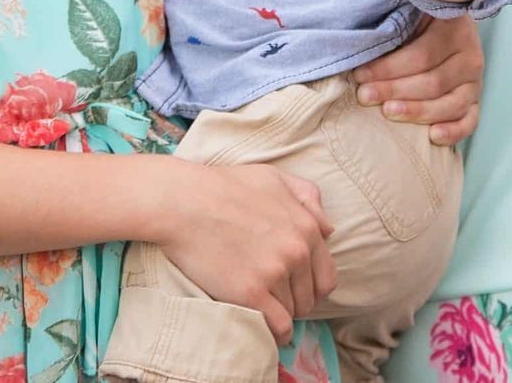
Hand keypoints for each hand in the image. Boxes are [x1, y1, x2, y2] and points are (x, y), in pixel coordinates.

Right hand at [156, 162, 336, 344]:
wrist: (182, 202)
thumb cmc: (224, 186)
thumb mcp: (273, 178)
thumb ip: (307, 197)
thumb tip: (329, 229)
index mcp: (306, 226)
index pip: (326, 275)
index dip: (311, 286)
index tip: (295, 289)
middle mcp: (297, 251)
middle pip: (309, 297)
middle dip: (295, 301)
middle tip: (275, 300)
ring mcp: (275, 273)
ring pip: (292, 312)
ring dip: (280, 314)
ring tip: (264, 310)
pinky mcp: (251, 293)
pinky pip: (277, 326)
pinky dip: (275, 333)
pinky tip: (265, 330)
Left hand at [350, 15, 483, 145]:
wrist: (446, 25)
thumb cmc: (418, 22)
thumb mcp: (409, 15)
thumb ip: (393, 27)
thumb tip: (361, 49)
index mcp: (455, 29)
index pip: (421, 55)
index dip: (389, 68)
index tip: (360, 75)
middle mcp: (470, 57)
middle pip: (433, 82)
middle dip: (395, 90)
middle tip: (365, 95)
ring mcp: (475, 82)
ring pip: (451, 104)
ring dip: (417, 111)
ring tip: (388, 112)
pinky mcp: (474, 102)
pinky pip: (469, 121)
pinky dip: (454, 132)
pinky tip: (432, 137)